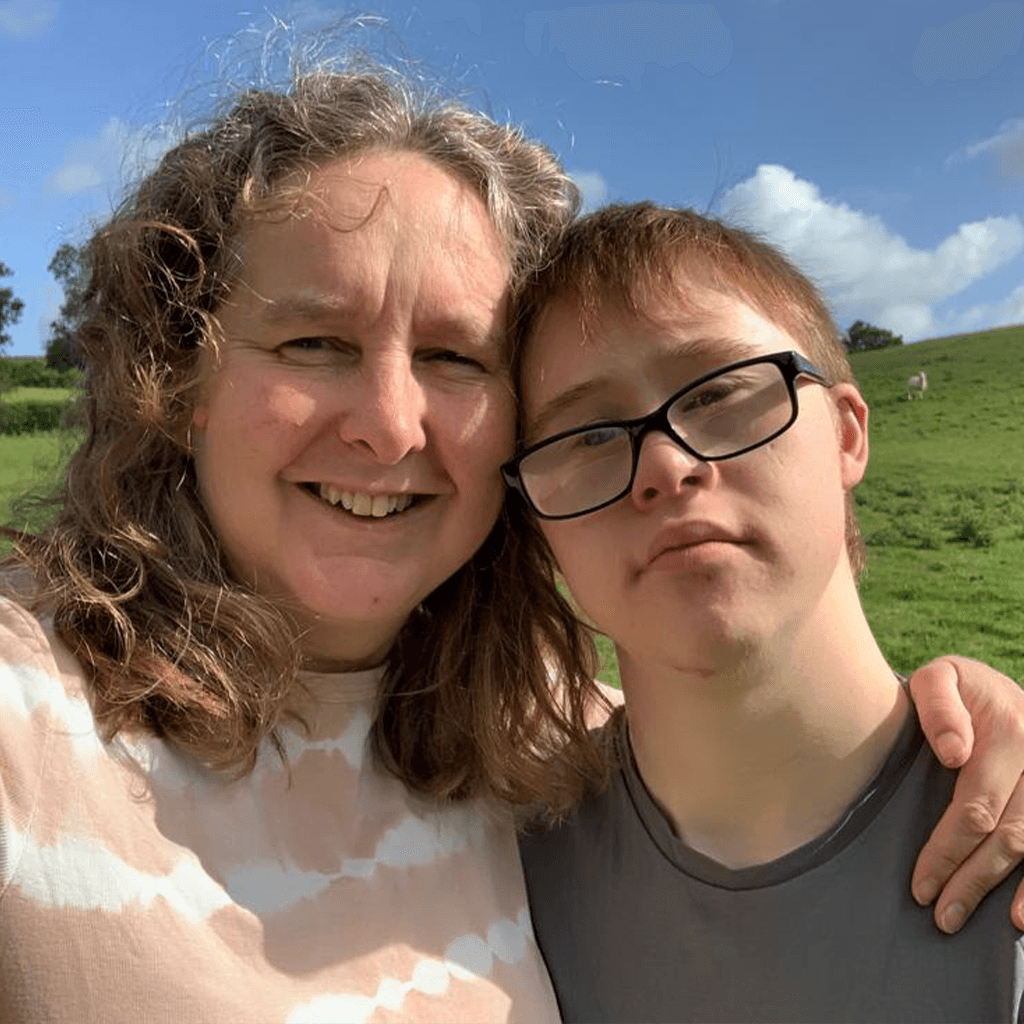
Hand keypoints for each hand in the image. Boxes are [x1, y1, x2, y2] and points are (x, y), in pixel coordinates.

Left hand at [908, 655, 1023, 932]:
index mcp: (1009, 733)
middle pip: (1009, 835)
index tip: (920, 884)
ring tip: (983, 922)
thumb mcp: (939, 677)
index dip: (948, 850)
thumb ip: (940, 706)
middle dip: (973, 879)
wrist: (995, 687)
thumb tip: (953, 754)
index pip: (977, 807)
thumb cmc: (956, 687)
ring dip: (1015, 890)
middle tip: (941, 916)